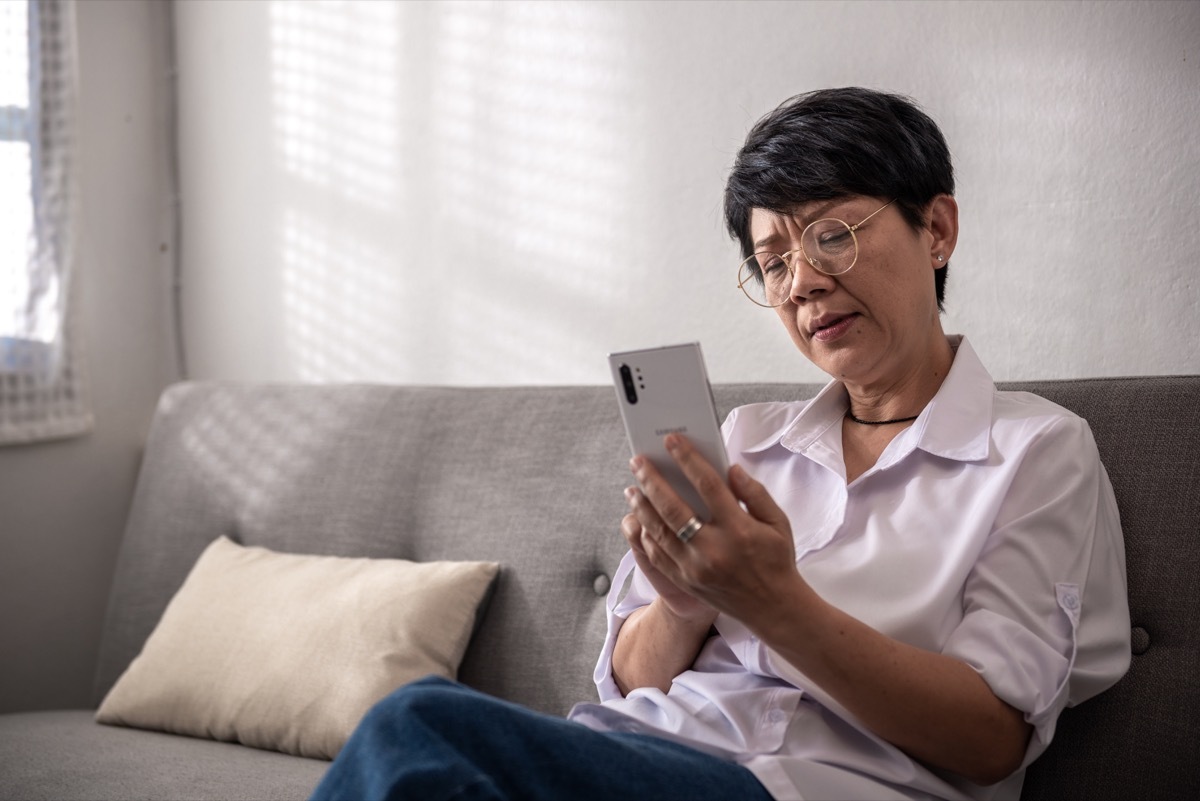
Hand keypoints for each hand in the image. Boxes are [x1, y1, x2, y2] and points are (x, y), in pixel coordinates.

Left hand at [624, 433, 801, 624]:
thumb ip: (755, 492)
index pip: (708, 486)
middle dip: (651, 481)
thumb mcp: (778, 522)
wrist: (773, 608)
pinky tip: (640, 520)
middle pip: (673, 508)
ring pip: (658, 532)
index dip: (688, 459)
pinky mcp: (685, 582)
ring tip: (632, 488)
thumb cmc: (776, 559)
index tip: (672, 441)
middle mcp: (713, 549)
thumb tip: (730, 469)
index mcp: (739, 530)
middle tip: (638, 461)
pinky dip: (645, 536)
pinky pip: (657, 555)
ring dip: (641, 507)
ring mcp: (695, 569)